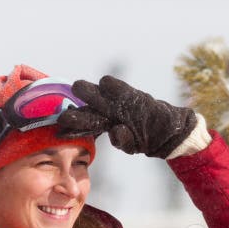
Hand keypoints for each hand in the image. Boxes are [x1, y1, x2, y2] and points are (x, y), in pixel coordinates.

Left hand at [57, 75, 196, 158]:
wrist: (167, 129)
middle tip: (63, 114)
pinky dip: (113, 86)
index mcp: (104, 125)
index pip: (85, 126)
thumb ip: (124, 141)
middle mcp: (108, 112)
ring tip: (77, 87)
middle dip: (76, 112)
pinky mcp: (131, 95)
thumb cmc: (147, 139)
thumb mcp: (133, 144)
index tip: (60, 130)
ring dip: (89, 92)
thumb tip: (116, 131)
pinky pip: (119, 89)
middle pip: (88, 110)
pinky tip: (106, 83)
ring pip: (100, 97)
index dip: (73, 128)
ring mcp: (118, 103)